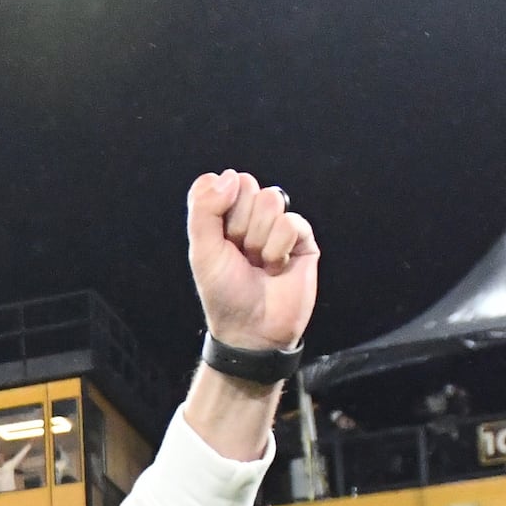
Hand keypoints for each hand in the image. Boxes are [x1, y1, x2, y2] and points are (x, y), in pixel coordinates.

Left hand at [186, 168, 318, 352]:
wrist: (252, 329)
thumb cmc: (224, 293)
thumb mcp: (202, 251)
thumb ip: (205, 210)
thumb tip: (230, 176)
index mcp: (225, 216)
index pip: (223, 181)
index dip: (219, 207)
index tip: (218, 239)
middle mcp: (252, 216)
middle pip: (248, 185)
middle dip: (239, 223)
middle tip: (240, 253)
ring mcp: (278, 225)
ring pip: (271, 199)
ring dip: (259, 238)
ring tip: (258, 263)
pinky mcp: (302, 239)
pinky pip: (291, 221)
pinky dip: (278, 248)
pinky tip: (277, 267)